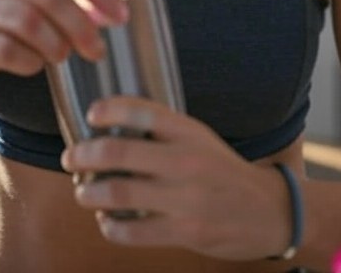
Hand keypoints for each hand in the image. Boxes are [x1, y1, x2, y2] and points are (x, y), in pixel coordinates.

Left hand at [61, 97, 293, 259]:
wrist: (269, 211)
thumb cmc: (223, 171)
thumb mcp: (200, 139)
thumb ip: (163, 132)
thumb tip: (109, 128)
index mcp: (189, 132)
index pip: (142, 111)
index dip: (110, 109)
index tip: (92, 115)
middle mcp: (186, 160)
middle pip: (117, 153)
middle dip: (83, 155)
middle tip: (72, 158)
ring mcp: (186, 198)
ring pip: (118, 194)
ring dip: (90, 193)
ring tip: (84, 192)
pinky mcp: (186, 231)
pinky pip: (132, 231)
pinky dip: (110, 226)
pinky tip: (107, 220)